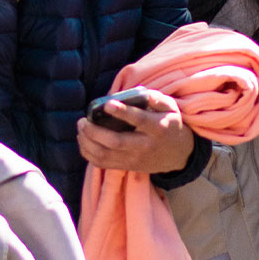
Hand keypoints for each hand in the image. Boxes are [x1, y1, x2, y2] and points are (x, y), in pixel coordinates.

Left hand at [76, 89, 193, 173]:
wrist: (177, 153)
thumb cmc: (169, 124)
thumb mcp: (170, 108)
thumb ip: (156, 98)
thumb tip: (138, 92)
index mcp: (157, 128)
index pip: (138, 120)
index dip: (122, 112)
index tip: (107, 104)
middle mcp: (145, 146)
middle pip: (116, 142)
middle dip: (94, 131)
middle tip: (83, 120)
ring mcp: (135, 159)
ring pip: (105, 155)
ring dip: (87, 142)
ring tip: (81, 128)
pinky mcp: (127, 166)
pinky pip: (102, 163)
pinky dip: (88, 153)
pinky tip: (83, 140)